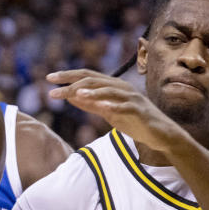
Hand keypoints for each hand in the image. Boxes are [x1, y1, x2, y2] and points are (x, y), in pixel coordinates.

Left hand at [46, 70, 178, 150]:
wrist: (159, 134)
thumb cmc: (133, 121)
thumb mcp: (108, 112)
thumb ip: (91, 104)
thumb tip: (71, 97)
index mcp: (112, 86)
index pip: (87, 76)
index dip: (67, 75)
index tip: (49, 78)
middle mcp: (121, 87)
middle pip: (94, 79)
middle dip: (72, 82)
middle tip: (53, 86)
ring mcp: (131, 98)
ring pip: (109, 90)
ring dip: (92, 91)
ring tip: (76, 93)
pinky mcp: (138, 110)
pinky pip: (125, 106)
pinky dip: (114, 106)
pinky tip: (102, 107)